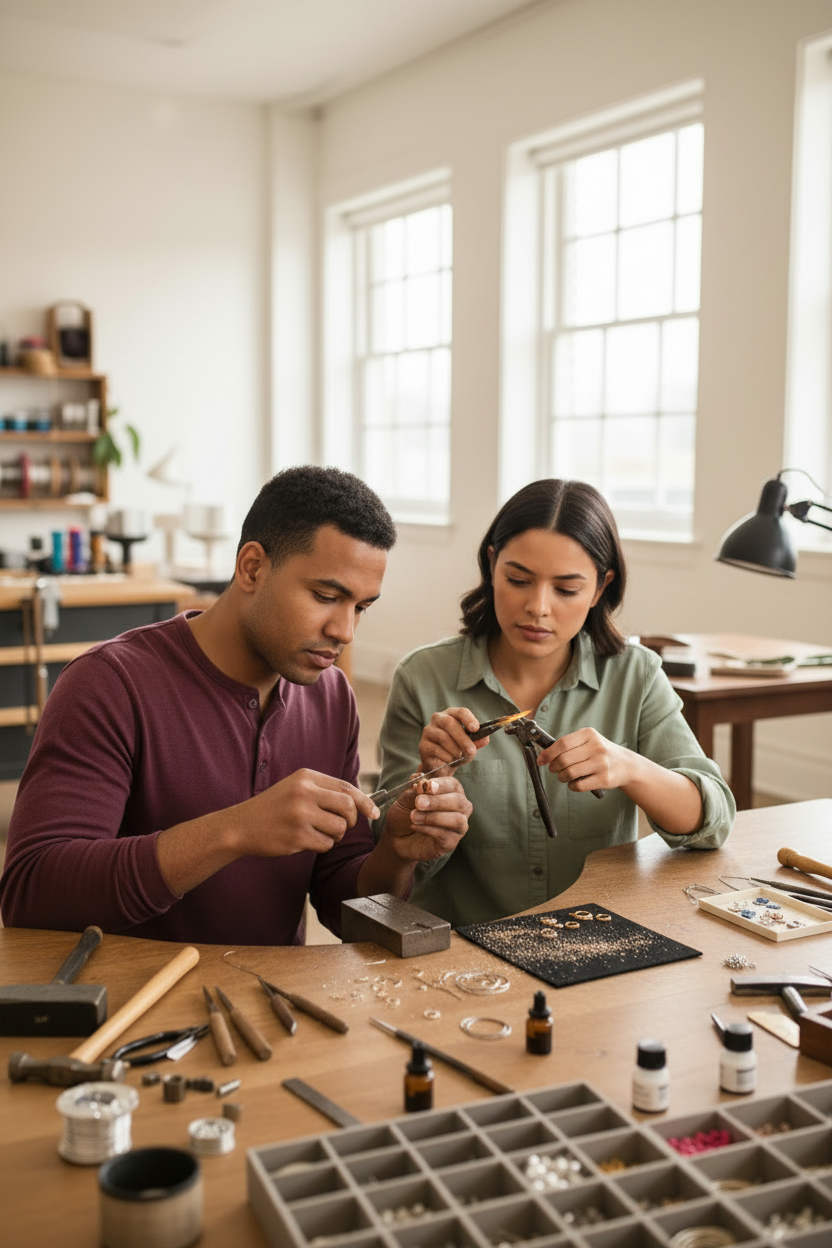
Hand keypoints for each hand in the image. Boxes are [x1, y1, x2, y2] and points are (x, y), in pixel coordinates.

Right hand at [231, 768, 379, 857]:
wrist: (241, 826)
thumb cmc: (274, 808)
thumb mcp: (296, 788)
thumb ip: (324, 791)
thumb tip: (362, 803)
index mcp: (306, 777)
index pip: (346, 787)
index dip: (365, 801)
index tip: (374, 813)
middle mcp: (304, 793)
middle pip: (348, 807)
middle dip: (351, 820)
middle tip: (341, 825)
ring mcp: (300, 815)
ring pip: (339, 828)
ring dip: (334, 835)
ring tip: (315, 832)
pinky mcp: (297, 837)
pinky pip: (326, 844)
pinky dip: (321, 845)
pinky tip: (304, 840)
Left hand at [382, 775, 471, 861]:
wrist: (396, 836)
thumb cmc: (406, 813)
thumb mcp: (406, 799)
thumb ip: (415, 791)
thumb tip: (423, 784)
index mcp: (451, 791)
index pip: (453, 785)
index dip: (441, 785)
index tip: (427, 785)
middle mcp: (460, 808)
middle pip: (459, 802)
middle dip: (438, 801)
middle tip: (418, 803)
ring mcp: (458, 826)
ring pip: (457, 820)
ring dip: (434, 817)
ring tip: (414, 816)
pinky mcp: (451, 842)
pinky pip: (445, 835)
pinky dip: (428, 829)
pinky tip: (415, 826)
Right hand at [418, 707, 489, 771]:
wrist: (441, 766)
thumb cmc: (456, 750)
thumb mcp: (470, 745)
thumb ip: (478, 740)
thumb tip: (485, 738)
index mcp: (452, 715)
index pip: (461, 712)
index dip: (469, 719)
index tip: (476, 728)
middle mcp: (438, 719)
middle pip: (449, 723)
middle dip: (462, 738)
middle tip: (471, 751)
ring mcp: (428, 731)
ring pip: (443, 737)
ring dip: (455, 749)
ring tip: (460, 757)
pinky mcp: (423, 745)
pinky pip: (436, 749)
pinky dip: (447, 757)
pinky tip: (449, 760)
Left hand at [536, 729, 633, 792]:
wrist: (627, 765)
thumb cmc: (600, 753)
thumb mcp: (588, 741)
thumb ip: (568, 745)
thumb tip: (543, 755)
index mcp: (589, 734)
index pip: (562, 743)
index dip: (548, 753)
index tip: (541, 760)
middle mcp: (596, 747)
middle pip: (563, 759)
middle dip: (554, 767)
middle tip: (553, 769)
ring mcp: (601, 763)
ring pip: (570, 773)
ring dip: (562, 777)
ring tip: (563, 776)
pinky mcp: (605, 779)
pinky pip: (578, 785)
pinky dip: (571, 786)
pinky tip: (574, 783)